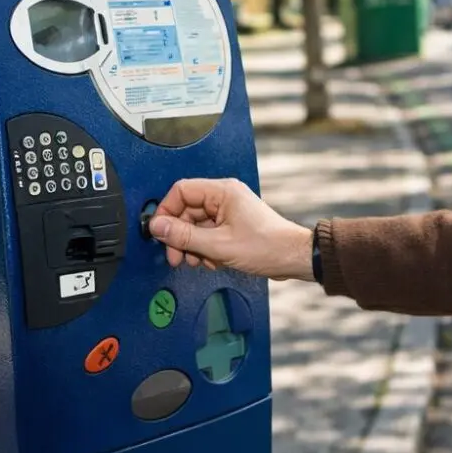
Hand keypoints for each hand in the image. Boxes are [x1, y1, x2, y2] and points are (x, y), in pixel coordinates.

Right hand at [148, 178, 315, 280]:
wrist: (292, 257)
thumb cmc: (267, 246)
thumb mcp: (219, 244)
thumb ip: (185, 236)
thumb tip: (158, 227)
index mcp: (223, 191)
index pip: (181, 191)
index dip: (166, 211)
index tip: (160, 231)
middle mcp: (225, 197)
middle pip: (187, 211)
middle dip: (180, 236)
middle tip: (177, 256)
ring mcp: (229, 211)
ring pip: (196, 225)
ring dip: (193, 245)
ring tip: (198, 261)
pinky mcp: (233, 225)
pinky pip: (208, 233)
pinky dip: (205, 248)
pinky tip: (212, 261)